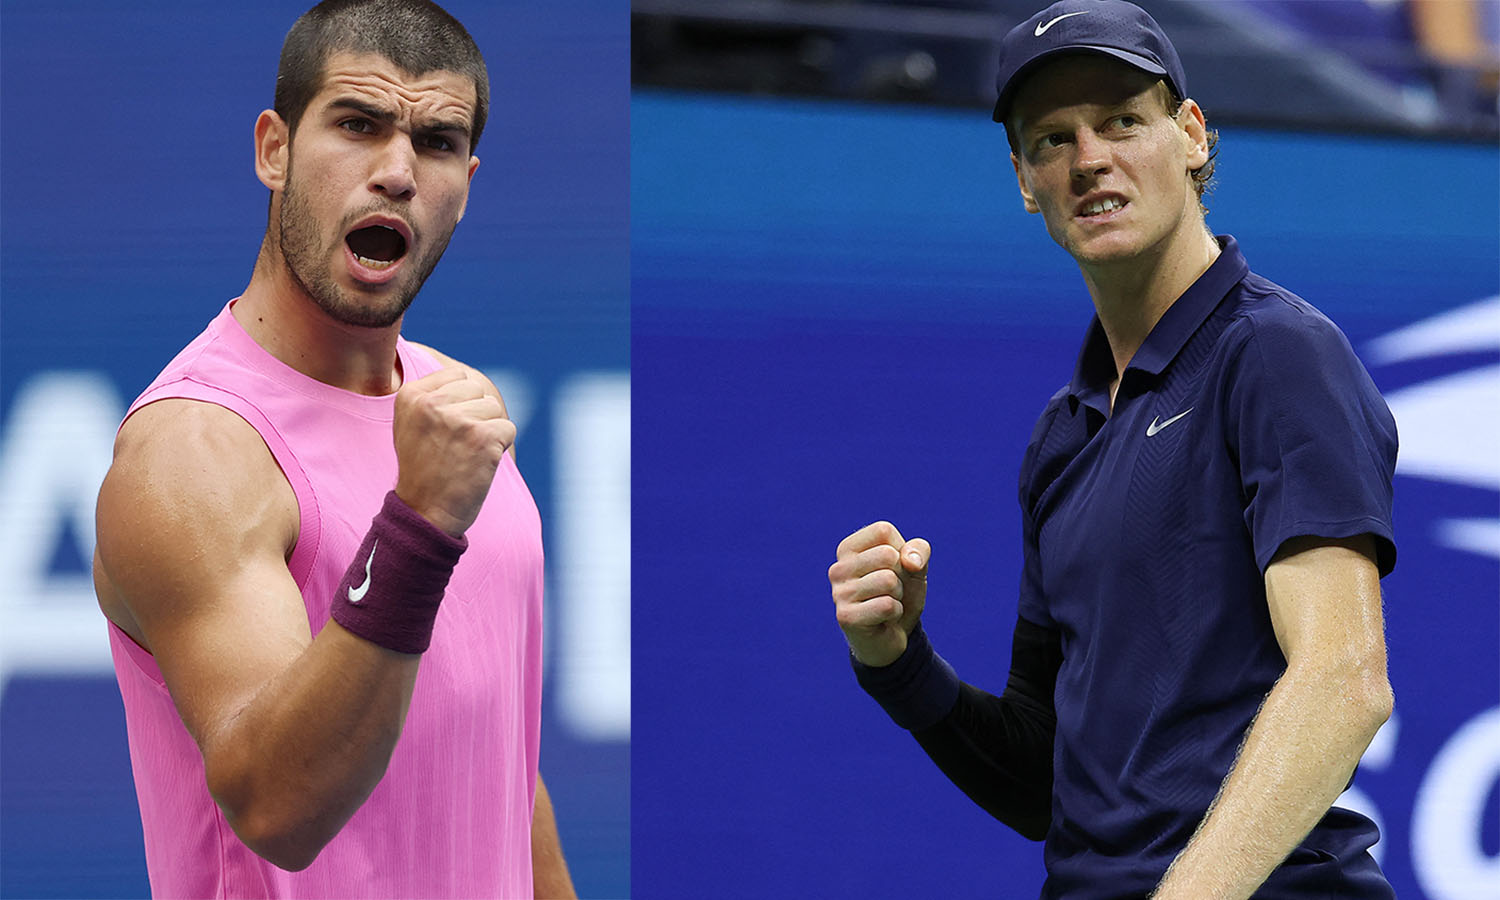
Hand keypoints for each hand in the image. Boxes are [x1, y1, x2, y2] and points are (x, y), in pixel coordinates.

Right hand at [393, 366, 513, 536]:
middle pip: (478, 389)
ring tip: (466, 454)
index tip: (448, 430)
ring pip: (494, 408)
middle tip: (459, 445)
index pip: (459, 375)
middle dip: (477, 414)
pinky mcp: (482, 437)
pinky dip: (501, 447)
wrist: (424, 513)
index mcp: (410, 395)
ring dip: (489, 431)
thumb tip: (469, 378)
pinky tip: (479, 464)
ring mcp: (457, 419)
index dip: (464, 402)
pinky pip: (508, 428)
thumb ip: (434, 396)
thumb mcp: (412, 424)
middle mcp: (431, 403)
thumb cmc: (423, 470)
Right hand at [828, 521, 929, 666]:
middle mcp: (838, 569)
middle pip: (887, 555)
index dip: (900, 550)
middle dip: (901, 575)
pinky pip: (887, 605)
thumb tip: (909, 561)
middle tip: (891, 591)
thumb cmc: (900, 593)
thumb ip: (918, 550)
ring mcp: (839, 593)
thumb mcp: (915, 566)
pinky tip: (883, 619)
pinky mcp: (846, 617)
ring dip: (898, 595)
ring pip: (888, 580)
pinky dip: (896, 612)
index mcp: (849, 549)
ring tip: (887, 603)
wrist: (893, 636)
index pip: (883, 531)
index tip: (893, 568)